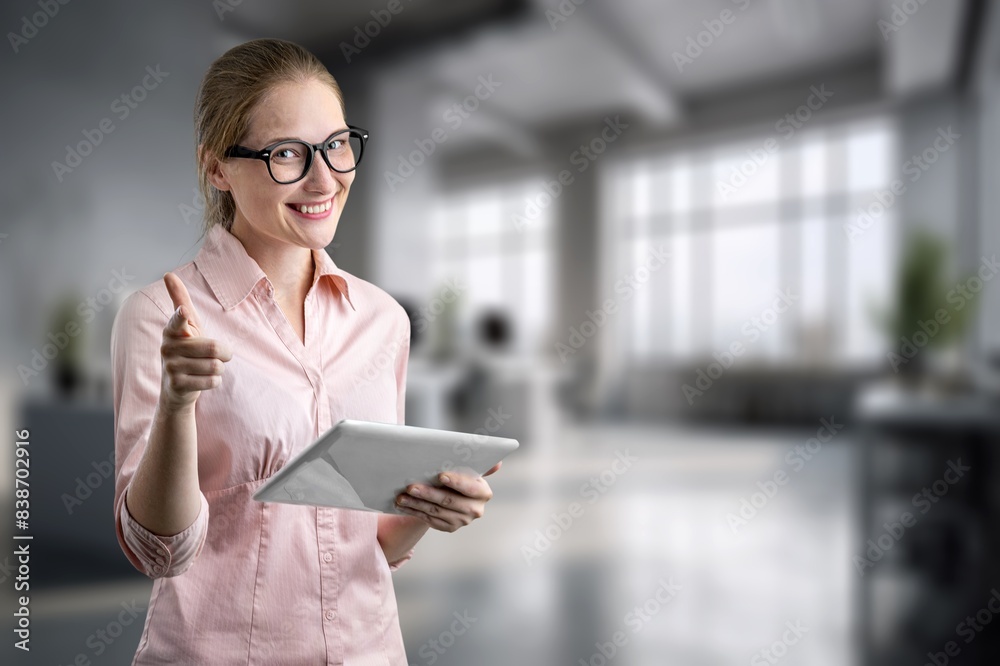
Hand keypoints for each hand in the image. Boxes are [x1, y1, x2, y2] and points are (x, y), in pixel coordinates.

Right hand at [159, 272, 232, 410]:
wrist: (176, 388)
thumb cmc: (187, 350)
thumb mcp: (187, 326)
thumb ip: (180, 301)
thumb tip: (168, 274)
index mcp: (172, 330)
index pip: (178, 320)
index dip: (183, 316)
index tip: (184, 312)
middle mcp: (167, 347)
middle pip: (214, 347)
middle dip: (224, 353)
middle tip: (217, 356)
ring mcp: (171, 367)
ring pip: (216, 366)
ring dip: (218, 368)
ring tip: (204, 368)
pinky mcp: (177, 385)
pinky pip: (212, 381)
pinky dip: (215, 381)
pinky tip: (201, 380)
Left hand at [395, 462, 501, 532]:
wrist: (454, 494)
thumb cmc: (461, 475)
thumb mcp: (470, 468)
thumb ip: (480, 464)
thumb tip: (498, 462)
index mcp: (483, 493)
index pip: (470, 488)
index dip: (456, 482)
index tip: (440, 476)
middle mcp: (475, 510)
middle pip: (449, 501)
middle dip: (429, 494)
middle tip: (411, 487)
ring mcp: (462, 521)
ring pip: (436, 511)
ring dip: (416, 504)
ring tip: (401, 496)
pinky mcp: (449, 527)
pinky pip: (429, 520)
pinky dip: (414, 512)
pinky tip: (403, 505)